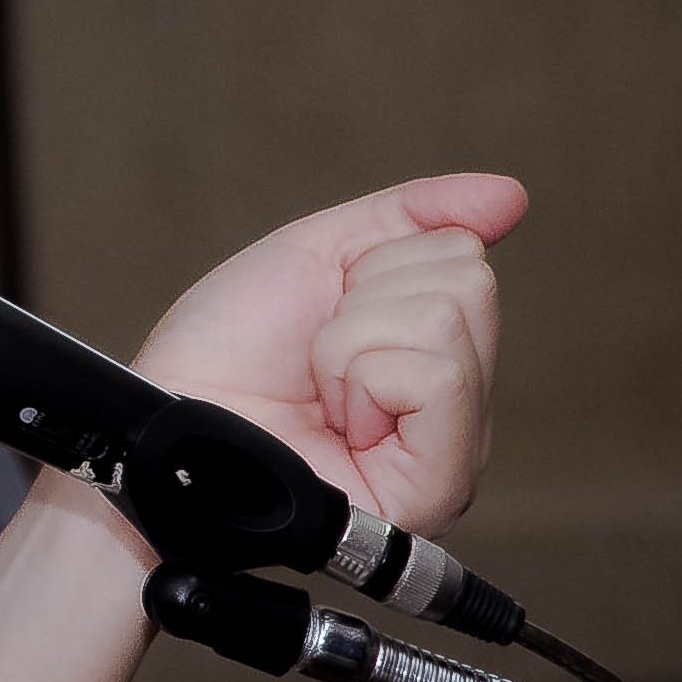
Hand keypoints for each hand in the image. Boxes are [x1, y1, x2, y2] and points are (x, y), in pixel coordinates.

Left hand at [129, 174, 527, 537]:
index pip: (463, 255)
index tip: (323, 312)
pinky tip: (337, 421)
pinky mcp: (437, 487)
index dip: (373, 265)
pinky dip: (366, 379)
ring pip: (449, 323)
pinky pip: (440, 379)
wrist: (171, 416)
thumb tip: (510, 195)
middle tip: (316, 357)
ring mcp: (452, 449)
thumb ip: (412, 217)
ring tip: (319, 391)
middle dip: (366, 301)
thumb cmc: (225, 349)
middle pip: (469, 283)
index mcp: (432, 349)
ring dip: (351, 342)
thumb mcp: (317, 253)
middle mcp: (454, 404)